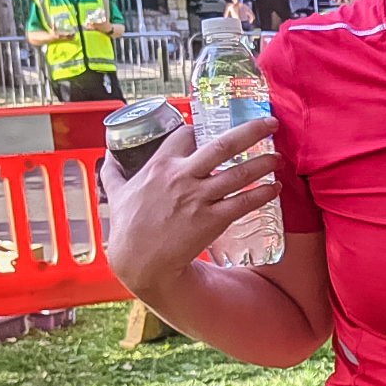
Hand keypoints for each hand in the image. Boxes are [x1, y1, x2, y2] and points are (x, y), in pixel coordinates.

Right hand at [102, 116, 281, 298]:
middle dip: (251, 130)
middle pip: (222, 145)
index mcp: (160, 165)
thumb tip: (108, 154)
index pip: (186, 134)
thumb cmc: (128, 228)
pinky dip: (263, 194)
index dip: (202, 128)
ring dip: (263, 163)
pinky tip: (275, 189)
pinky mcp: (212, 220)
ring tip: (278, 157)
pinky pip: (243, 203)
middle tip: (270, 123)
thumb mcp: (116, 194)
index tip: (215, 127)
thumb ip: (113, 172)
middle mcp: (183, 177)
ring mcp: (199, 198)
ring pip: (239, 173)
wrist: (140, 262)